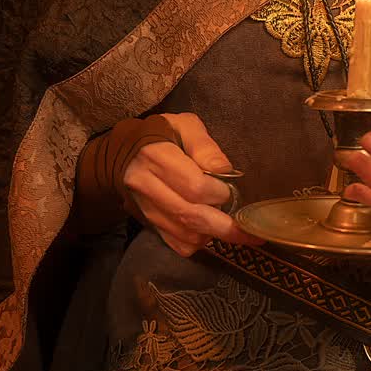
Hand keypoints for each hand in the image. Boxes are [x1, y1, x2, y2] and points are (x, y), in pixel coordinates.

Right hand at [121, 112, 259, 256]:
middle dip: (225, 226)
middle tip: (249, 229)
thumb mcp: (183, 125)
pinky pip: (177, 245)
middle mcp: (147, 186)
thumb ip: (205, 146)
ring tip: (228, 224)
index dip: (219, 193)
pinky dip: (198, 242)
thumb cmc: (159, 134)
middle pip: (191, 216)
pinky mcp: (149, 224)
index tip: (231, 190)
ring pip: (186, 235)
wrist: (122, 154)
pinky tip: (207, 229)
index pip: (193, 186)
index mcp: (156, 156)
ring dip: (212, 234)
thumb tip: (226, 171)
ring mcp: (146, 209)